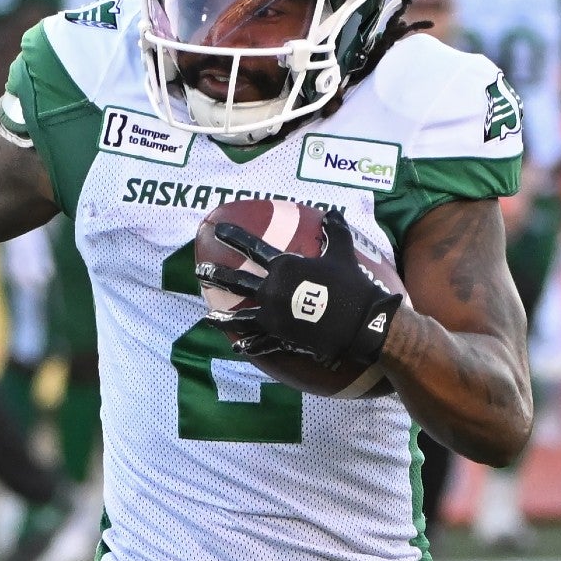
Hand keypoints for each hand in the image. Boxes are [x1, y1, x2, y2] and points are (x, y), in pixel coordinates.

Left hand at [198, 208, 402, 365]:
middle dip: (216, 275)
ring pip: (240, 317)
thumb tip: (333, 213)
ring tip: (207, 318)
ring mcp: (273, 315)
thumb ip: (335, 231)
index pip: (252, 247)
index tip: (218, 230)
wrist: (360, 322)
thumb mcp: (344, 252)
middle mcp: (272, 289)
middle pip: (237, 281)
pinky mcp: (280, 337)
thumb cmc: (352, 284)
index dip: (234, 237)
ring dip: (222, 318)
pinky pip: (260, 342)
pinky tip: (237, 347)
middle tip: (200, 272)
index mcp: (284, 266)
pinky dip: (249, 345)